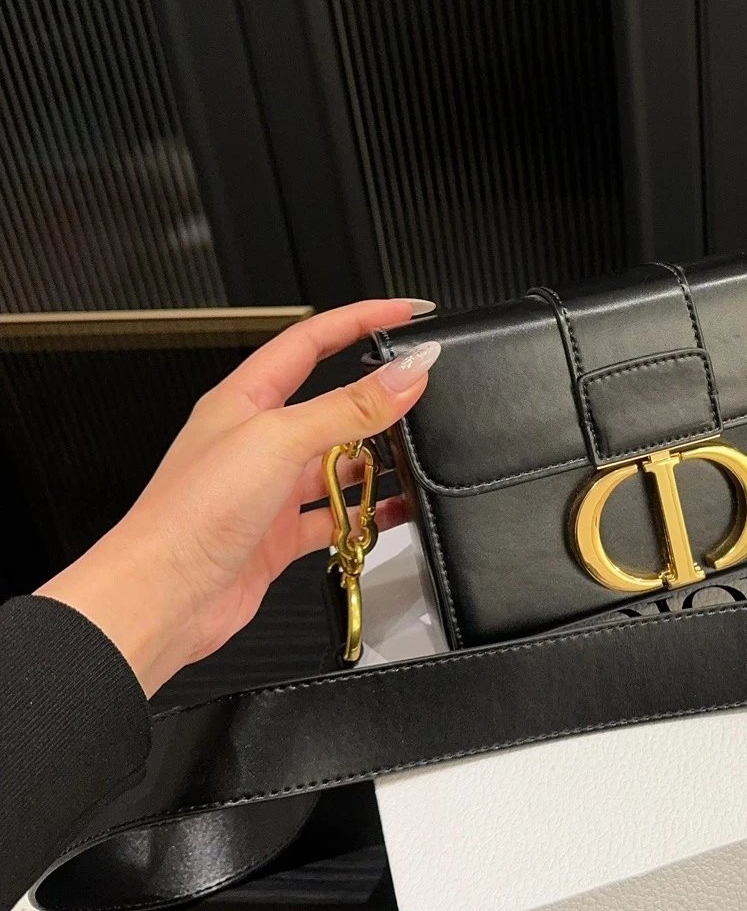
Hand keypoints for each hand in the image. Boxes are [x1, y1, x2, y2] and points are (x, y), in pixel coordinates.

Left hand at [37, 300, 439, 695]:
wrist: (162, 597)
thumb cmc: (190, 514)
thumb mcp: (280, 440)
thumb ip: (349, 406)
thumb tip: (407, 372)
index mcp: (244, 399)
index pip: (311, 340)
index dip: (359, 320)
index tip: (406, 314)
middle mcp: (254, 441)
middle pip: (328, 405)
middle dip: (375, 401)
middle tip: (420, 395)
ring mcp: (265, 491)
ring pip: (334, 464)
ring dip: (373, 464)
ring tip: (412, 460)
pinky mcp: (275, 537)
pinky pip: (333, 517)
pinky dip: (366, 515)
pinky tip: (391, 513)